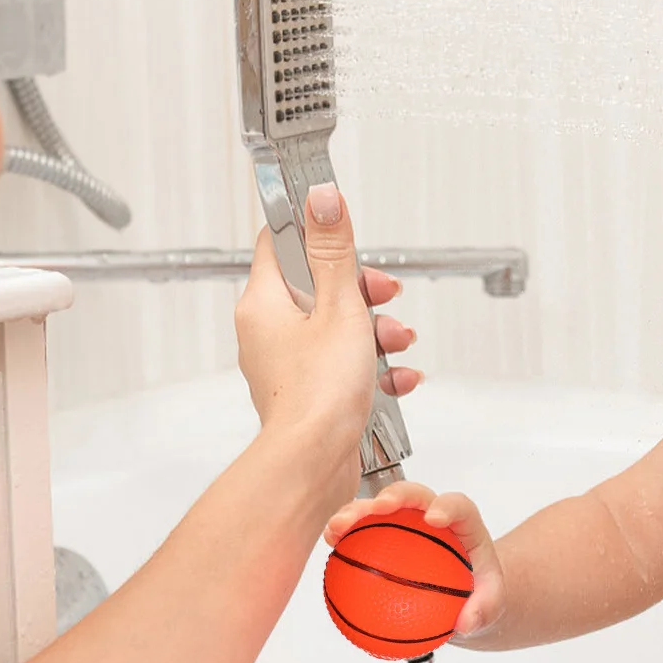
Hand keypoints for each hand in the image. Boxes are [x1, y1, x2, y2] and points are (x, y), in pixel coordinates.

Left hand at [235, 184, 422, 452]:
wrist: (315, 463)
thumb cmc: (319, 393)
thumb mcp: (340, 307)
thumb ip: (334, 252)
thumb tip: (322, 199)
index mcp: (264, 303)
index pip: (280, 244)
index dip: (316, 234)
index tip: (344, 230)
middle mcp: (267, 330)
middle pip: (318, 287)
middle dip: (364, 292)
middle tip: (385, 296)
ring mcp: (285, 363)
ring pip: (336, 327)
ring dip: (376, 331)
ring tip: (398, 343)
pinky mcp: (306, 391)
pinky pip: (343, 364)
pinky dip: (374, 366)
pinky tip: (399, 377)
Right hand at [325, 480, 500, 640]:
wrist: (460, 592)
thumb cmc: (476, 590)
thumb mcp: (492, 603)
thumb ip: (484, 610)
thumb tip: (466, 623)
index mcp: (464, 522)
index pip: (458, 506)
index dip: (446, 505)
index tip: (434, 519)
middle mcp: (432, 514)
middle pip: (414, 495)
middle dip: (395, 495)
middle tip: (379, 509)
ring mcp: (405, 521)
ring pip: (380, 505)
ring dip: (358, 509)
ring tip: (337, 527)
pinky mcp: (382, 532)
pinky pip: (362, 528)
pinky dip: (346, 531)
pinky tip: (330, 544)